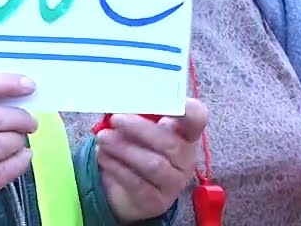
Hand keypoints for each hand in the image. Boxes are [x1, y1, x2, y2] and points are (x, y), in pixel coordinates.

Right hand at [0, 73, 37, 225]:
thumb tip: (6, 97)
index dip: (5, 83)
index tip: (27, 85)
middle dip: (20, 117)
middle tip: (29, 121)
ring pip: (3, 143)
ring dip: (19, 140)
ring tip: (19, 141)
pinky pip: (5, 170)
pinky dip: (20, 161)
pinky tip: (23, 157)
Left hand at [96, 98, 209, 222]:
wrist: (130, 190)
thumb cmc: (138, 148)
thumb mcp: (141, 127)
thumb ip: (135, 112)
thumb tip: (116, 100)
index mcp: (185, 133)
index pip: (197, 119)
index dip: (190, 111)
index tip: (175, 102)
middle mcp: (186, 158)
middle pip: (170, 143)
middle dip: (140, 129)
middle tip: (116, 119)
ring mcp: (174, 182)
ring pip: (153, 165)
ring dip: (124, 148)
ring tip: (103, 138)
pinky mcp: (156, 201)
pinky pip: (137, 183)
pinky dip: (117, 167)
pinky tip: (103, 155)